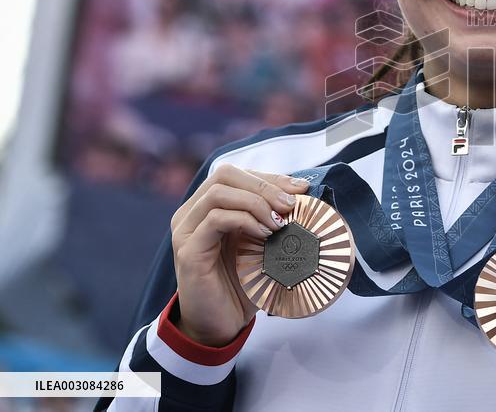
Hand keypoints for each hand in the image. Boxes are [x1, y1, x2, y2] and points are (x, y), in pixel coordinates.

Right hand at [170, 164, 310, 345]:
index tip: (301, 188)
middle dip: (264, 185)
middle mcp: (191, 214)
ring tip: (278, 223)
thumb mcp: (262, 244)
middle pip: (225, 175)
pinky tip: (264, 234)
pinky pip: (215, 219)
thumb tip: (305, 194)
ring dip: (256, 202)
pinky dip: (245, 219)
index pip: (236, 174)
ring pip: (218, 193)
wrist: (220, 324)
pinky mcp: (188, 251)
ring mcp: (187, 231)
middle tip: (290, 205)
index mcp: (206, 207)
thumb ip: (273, 218)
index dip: (270, 177)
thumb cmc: (243, 283)